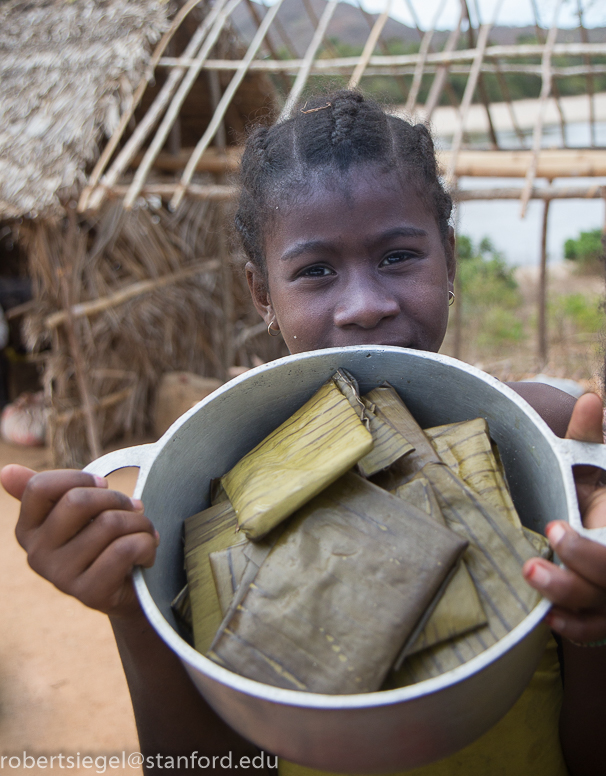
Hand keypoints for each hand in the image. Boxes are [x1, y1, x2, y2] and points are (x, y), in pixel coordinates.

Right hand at [1, 465, 158, 617]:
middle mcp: (36, 555)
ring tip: (144, 531)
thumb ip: (45, 491)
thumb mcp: (75, 514)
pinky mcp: (89, 593)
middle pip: (78, 502)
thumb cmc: (100, 540)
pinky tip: (147, 552)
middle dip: (118, 498)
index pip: (39, 487)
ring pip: (109, 523)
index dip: (79, 478)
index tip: (103, 484)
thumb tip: (6, 470)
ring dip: (141, 522)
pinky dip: (147, 543)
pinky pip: (125, 549)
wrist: (126, 590)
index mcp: (27, 530)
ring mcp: (60, 577)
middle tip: (134, 508)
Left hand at [523, 392, 605, 643]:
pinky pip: (596, 632)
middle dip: (577, 572)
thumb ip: (589, 440)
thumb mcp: (594, 468)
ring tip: (530, 580)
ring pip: (604, 610)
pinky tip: (550, 618)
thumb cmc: (592, 498)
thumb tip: (589, 398)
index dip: (590, 549)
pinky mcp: (603, 615)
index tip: (553, 527)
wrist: (593, 530)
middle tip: (533, 562)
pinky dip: (576, 628)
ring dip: (568, 598)